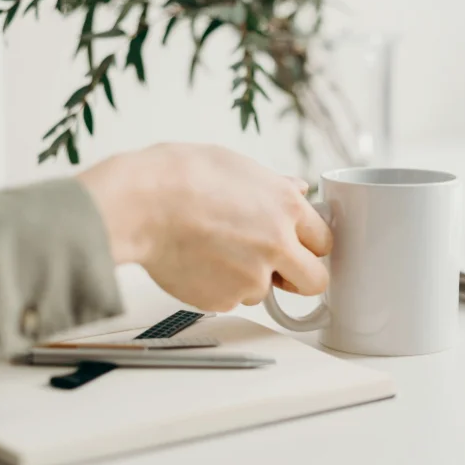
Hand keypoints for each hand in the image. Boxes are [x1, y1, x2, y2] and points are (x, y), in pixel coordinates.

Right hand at [77, 143, 331, 311]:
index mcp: (286, 207)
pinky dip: (217, 287)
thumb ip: (274, 184)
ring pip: (265, 291)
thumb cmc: (179, 177)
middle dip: (300, 278)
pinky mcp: (223, 299)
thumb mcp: (236, 165)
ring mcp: (252, 277)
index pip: (324, 241)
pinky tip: (197, 262)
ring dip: (248, 279)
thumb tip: (298, 189)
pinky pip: (230, 299)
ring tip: (214, 251)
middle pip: (315, 281)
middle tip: (279, 270)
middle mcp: (277, 244)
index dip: (310, 244)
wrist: (139, 205)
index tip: (300, 247)